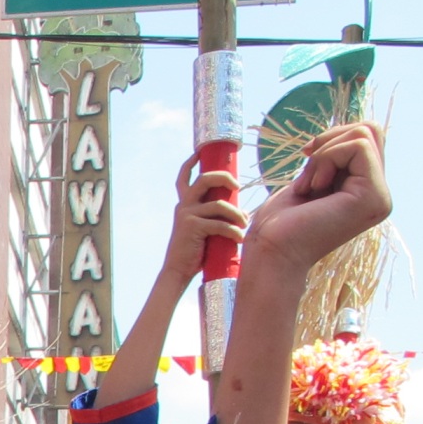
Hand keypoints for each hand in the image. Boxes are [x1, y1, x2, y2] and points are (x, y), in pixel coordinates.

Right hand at [161, 159, 246, 287]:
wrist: (177, 271)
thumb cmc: (194, 251)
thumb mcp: (204, 228)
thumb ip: (216, 216)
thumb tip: (243, 212)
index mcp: (184, 204)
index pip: (184, 177)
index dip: (191, 162)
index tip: (200, 152)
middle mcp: (184, 205)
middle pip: (205, 179)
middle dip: (224, 178)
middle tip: (237, 186)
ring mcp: (187, 215)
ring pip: (219, 204)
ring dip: (237, 214)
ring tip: (245, 224)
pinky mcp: (193, 227)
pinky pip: (219, 224)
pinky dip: (233, 231)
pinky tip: (239, 239)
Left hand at [243, 122, 390, 272]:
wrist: (269, 253)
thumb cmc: (279, 223)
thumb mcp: (313, 178)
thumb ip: (337, 158)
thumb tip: (354, 127)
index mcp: (367, 191)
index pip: (366, 137)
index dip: (332, 139)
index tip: (307, 158)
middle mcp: (380, 195)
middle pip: (371, 130)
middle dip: (330, 142)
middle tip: (307, 175)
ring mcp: (380, 197)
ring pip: (364, 134)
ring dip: (324, 154)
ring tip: (308, 187)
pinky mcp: (373, 197)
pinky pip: (357, 146)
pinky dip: (325, 159)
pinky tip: (312, 189)